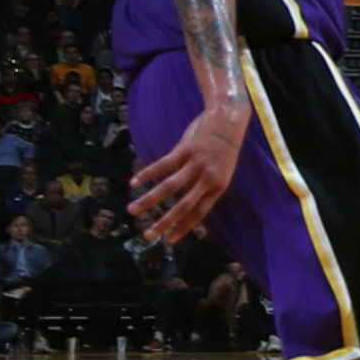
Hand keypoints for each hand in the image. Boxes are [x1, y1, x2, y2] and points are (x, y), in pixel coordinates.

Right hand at [129, 101, 252, 243]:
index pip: (199, 212)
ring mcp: (196, 163)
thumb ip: (205, 187)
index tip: (168, 240)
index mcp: (218, 186)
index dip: (183, 227)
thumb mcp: (221, 171)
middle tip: (147, 235)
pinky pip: (162, 165)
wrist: (228, 119)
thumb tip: (184, 202)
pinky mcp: (185, 150)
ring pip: (168, 187)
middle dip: (164, 222)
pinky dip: (146, 174)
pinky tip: (134, 183)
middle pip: (183, 205)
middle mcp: (207, 178)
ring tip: (131, 210)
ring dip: (148, 200)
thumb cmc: (223, 148)